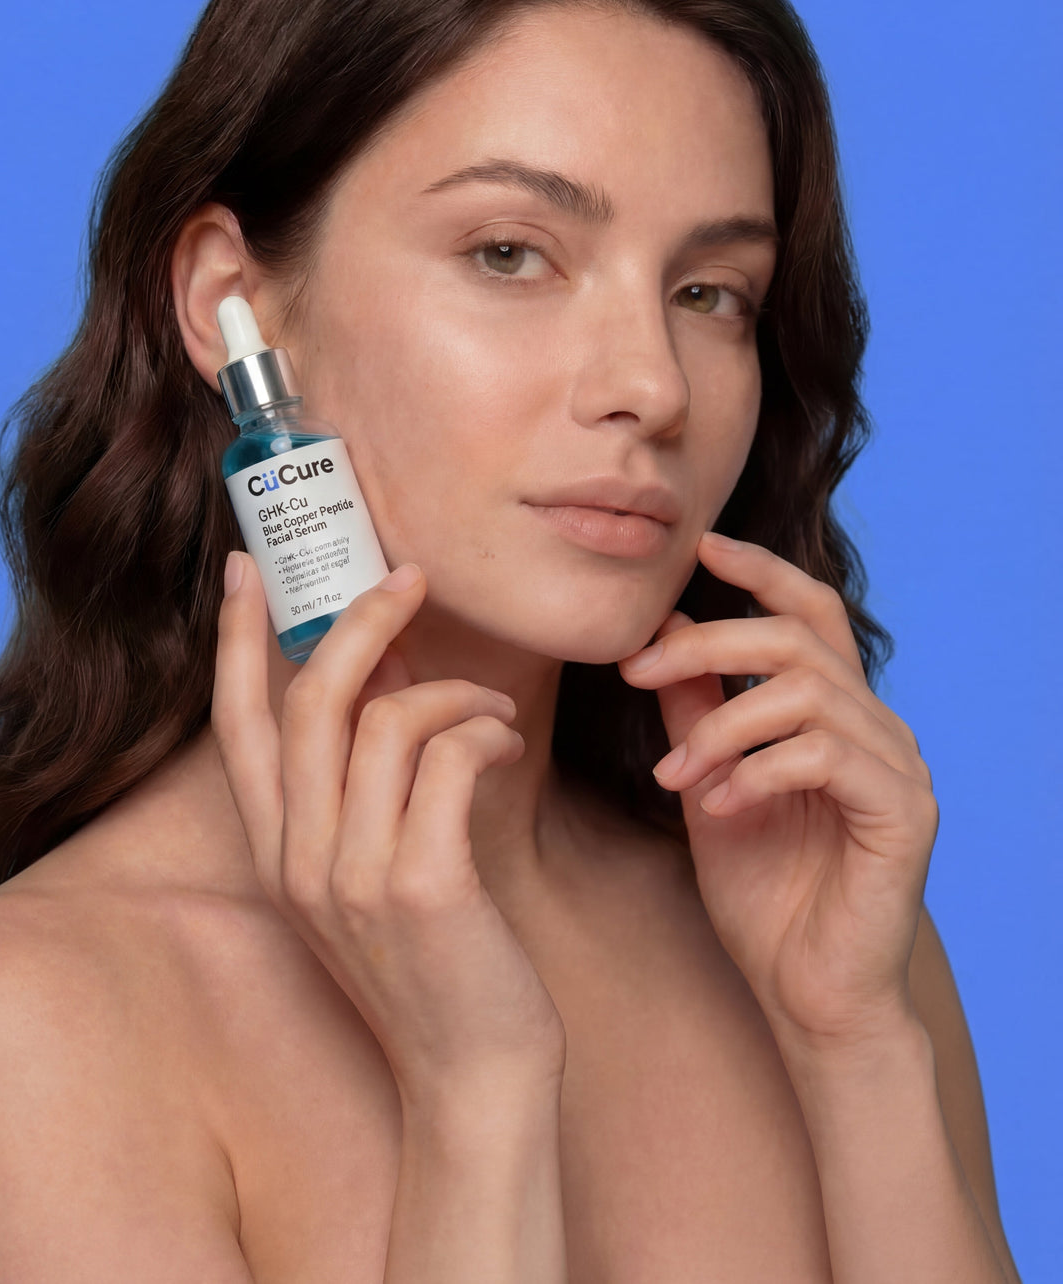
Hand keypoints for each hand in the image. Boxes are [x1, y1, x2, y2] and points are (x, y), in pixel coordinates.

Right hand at [211, 551, 566, 1108]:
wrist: (472, 1076)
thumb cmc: (434, 962)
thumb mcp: (370, 872)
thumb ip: (361, 784)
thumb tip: (384, 672)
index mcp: (277, 853)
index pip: (235, 724)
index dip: (236, 640)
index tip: (245, 569)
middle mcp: (298, 860)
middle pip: (310, 700)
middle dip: (360, 620)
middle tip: (410, 579)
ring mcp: (353, 876)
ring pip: (389, 719)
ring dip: (455, 690)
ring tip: (493, 710)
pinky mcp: (421, 885)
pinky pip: (448, 757)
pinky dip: (484, 730)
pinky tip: (507, 742)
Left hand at [618, 531, 938, 1051]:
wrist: (808, 994)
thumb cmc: (764, 893)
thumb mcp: (710, 784)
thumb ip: (697, 713)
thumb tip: (663, 636)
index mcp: (836, 712)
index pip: (810, 611)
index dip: (759, 570)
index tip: (699, 547)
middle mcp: (878, 727)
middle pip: (797, 637)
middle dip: (707, 643)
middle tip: (636, 671)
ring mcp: (899, 768)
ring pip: (803, 693)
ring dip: (720, 726)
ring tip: (676, 777)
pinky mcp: (904, 813)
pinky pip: (824, 754)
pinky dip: (757, 771)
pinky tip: (719, 807)